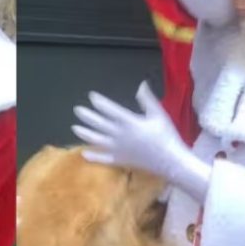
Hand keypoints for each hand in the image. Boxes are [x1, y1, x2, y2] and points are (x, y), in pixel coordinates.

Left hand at [72, 82, 210, 201]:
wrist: (170, 160)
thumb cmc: (166, 135)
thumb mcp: (159, 114)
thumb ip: (147, 100)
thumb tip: (141, 84)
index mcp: (130, 122)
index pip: (110, 110)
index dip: (100, 102)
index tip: (92, 96)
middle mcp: (120, 135)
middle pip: (99, 124)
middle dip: (87, 116)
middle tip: (77, 110)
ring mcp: (118, 149)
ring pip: (97, 140)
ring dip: (85, 133)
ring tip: (74, 128)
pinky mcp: (120, 160)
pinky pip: (104, 158)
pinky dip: (93, 156)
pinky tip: (84, 153)